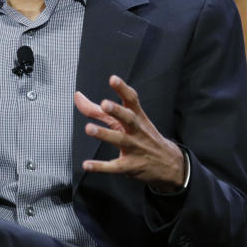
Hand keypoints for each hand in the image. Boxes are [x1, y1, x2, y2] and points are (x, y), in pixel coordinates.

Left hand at [74, 75, 185, 191]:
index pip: (131, 100)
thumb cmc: (141, 136)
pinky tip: (86, 165)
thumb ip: (98, 110)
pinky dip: (100, 166)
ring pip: (120, 140)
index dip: (122, 89)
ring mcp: (134, 148)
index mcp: (137, 117)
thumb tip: (77, 96)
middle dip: (117, 111)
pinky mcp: (130, 166)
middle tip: (104, 104)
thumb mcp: (125, 121)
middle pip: (128, 118)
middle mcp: (136, 130)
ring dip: (104, 134)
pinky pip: (115, 166)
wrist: (169, 164)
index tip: (113, 79)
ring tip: (89, 128)